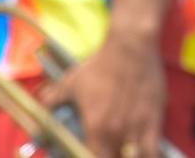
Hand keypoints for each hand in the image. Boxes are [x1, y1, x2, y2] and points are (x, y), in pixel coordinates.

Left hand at [47, 27, 165, 157]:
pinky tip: (144, 154)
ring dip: (127, 157)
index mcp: (95, 127)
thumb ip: (53, 100)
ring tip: (124, 154)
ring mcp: (137, 128)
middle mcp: (116, 132)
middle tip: (107, 152)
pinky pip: (153, 152)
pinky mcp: (154, 121)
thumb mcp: (71, 82)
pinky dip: (149, 156)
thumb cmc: (101, 65)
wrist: (131, 47)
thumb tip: (40, 108)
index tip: (89, 154)